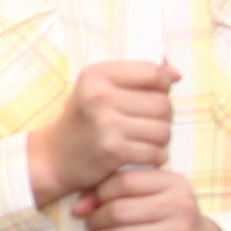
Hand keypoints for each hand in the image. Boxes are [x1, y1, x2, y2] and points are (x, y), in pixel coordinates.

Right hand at [27, 61, 176, 205]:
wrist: (53, 157)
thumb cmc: (83, 121)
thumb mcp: (100, 88)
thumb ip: (137, 77)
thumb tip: (177, 74)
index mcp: (97, 75)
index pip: (154, 73)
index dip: (163, 86)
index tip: (152, 96)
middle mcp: (99, 97)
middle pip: (163, 104)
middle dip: (163, 117)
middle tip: (146, 124)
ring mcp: (105, 124)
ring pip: (163, 130)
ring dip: (160, 139)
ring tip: (143, 140)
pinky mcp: (112, 150)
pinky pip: (155, 152)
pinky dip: (154, 157)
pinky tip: (140, 155)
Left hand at [77, 165, 230, 230]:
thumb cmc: (169, 220)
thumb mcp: (154, 198)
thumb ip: (119, 193)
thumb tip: (79, 207)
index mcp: (173, 183)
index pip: (123, 181)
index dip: (97, 193)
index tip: (87, 205)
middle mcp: (179, 205)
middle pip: (118, 210)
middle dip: (95, 220)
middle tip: (90, 226)